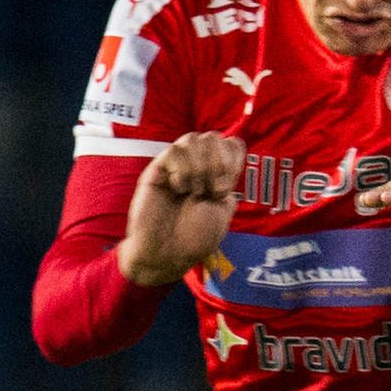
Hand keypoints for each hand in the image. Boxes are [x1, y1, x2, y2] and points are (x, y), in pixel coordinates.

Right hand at [117, 132, 245, 286]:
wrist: (166, 254)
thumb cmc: (193, 239)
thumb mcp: (223, 214)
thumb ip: (230, 187)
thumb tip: (231, 166)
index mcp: (216, 175)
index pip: (231, 144)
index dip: (233, 157)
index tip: (227, 185)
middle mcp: (197, 167)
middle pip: (213, 136)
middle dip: (218, 163)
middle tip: (212, 191)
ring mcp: (176, 167)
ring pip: (193, 138)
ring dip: (200, 166)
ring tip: (195, 191)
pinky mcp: (156, 171)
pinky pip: (173, 151)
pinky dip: (182, 170)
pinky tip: (179, 188)